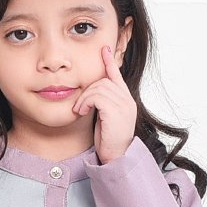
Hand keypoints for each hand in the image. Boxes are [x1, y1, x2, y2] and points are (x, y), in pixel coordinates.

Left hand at [72, 44, 135, 163]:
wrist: (116, 157)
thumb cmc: (108, 141)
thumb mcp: (105, 118)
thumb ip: (103, 104)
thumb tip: (92, 94)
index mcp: (126, 100)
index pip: (117, 75)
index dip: (109, 62)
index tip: (104, 49)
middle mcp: (127, 100)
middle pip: (104, 80)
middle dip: (88, 90)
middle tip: (79, 105)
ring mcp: (123, 105)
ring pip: (99, 87)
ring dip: (85, 98)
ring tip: (80, 110)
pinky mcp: (116, 111)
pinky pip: (96, 96)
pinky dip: (86, 102)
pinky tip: (82, 112)